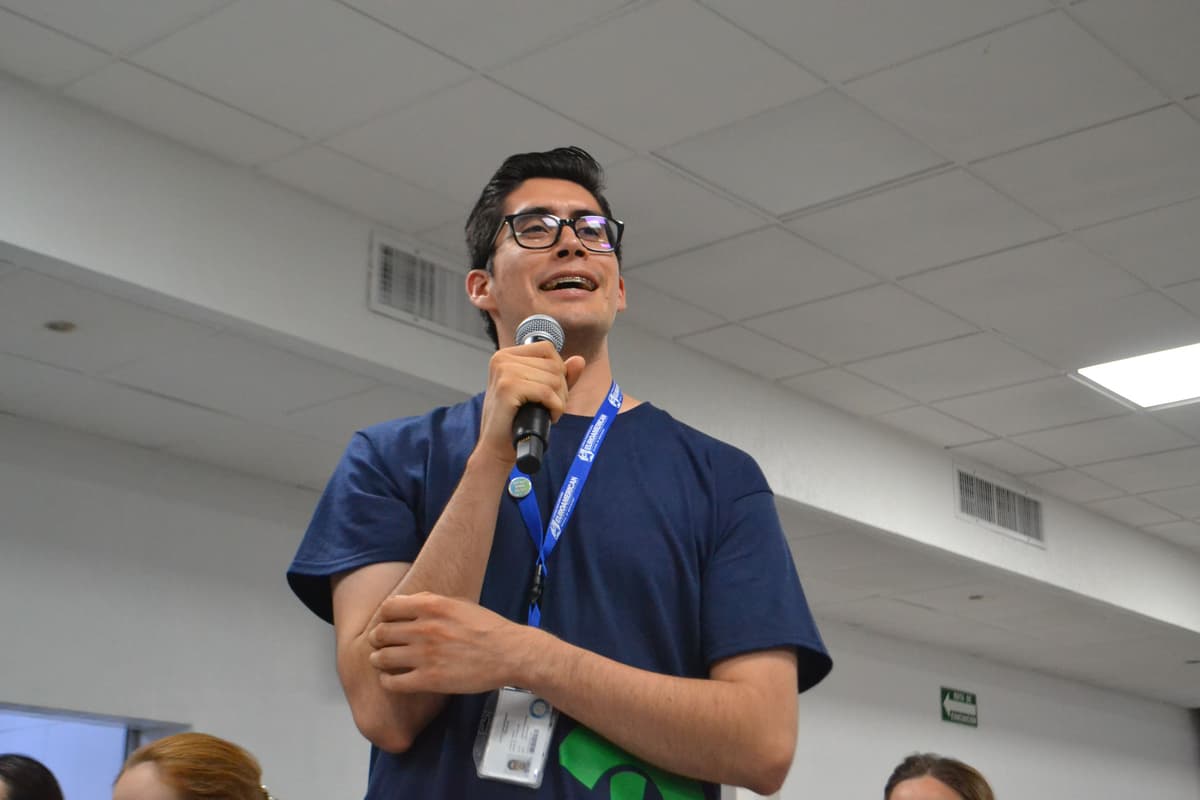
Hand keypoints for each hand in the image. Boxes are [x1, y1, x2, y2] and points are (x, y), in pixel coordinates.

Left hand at [367, 592, 536, 694]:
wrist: (509, 653)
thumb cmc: (487, 627)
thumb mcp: (459, 604)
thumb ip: (432, 602)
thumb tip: (408, 603)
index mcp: (431, 606)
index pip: (388, 608)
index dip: (384, 617)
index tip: (388, 624)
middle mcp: (424, 629)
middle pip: (381, 633)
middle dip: (378, 640)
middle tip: (383, 645)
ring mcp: (425, 656)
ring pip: (382, 658)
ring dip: (379, 660)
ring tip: (385, 663)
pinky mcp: (429, 680)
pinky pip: (393, 683)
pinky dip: (388, 681)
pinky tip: (394, 679)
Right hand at [475, 342, 585, 464]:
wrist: (497, 447)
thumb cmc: (515, 421)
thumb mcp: (539, 392)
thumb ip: (560, 375)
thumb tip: (579, 360)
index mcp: (506, 356)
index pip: (547, 349)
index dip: (558, 371)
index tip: (550, 392)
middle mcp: (502, 359)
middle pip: (553, 365)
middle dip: (561, 389)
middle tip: (550, 407)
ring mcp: (504, 372)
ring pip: (554, 379)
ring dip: (559, 401)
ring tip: (547, 412)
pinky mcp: (508, 388)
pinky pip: (548, 393)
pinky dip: (556, 408)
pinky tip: (549, 417)